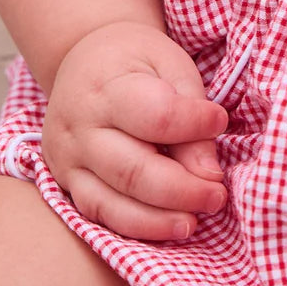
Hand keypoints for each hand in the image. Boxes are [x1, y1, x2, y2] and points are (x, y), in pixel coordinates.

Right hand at [41, 20, 229, 241]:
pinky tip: (166, 226)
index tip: (220, 121)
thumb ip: (190, 113)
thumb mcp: (169, 66)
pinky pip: (97, 215)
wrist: (84, 58)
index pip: (156, 116)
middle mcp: (79, 128)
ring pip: (112, 202)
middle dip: (182, 189)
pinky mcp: (66, 182)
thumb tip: (207, 172)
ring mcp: (67, 159)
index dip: (195, 126)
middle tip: (218, 194)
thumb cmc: (135, 60)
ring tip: (194, 221)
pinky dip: (135, 227)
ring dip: (159, 220)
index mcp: (105, 88)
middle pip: (133, 170)